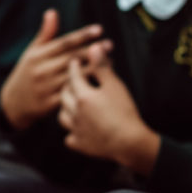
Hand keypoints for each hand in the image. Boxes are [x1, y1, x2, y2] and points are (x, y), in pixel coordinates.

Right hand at [0, 9, 111, 129]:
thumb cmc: (27, 72)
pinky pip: (72, 94)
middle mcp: (42, 70)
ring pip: (74, 76)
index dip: (82, 35)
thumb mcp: (32, 52)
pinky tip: (101, 82)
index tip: (99, 29)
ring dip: (93, 68)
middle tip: (110, 44)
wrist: (13, 103)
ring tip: (111, 61)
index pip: (64, 42)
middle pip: (72, 58)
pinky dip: (87, 88)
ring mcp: (46, 87)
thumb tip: (52, 11)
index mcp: (38, 55)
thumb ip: (45, 34)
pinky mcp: (51, 103)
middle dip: (92, 51)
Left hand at [59, 43, 159, 173]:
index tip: (74, 60)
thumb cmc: (124, 111)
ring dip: (65, 109)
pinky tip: (76, 129)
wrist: (129, 142)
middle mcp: (75, 113)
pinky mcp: (81, 145)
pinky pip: (69, 138)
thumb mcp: (115, 86)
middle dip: (66, 86)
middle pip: (64, 96)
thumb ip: (102, 67)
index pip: (73, 77)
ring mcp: (76, 130)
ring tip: (71, 104)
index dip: (74, 67)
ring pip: (62, 117)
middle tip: (72, 81)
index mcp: (83, 96)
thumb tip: (93, 47)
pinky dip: (71, 132)